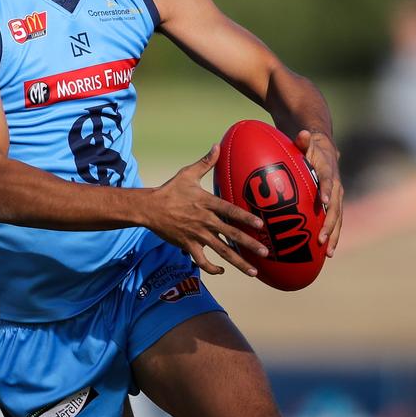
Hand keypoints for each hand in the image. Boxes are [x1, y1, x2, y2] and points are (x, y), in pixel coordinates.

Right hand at [147, 145, 266, 275]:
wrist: (149, 208)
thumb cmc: (170, 190)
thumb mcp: (188, 174)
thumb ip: (206, 162)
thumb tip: (218, 145)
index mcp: (207, 203)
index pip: (230, 211)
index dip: (246, 218)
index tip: (261, 225)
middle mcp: (205, 221)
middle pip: (231, 235)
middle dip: (249, 244)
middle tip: (266, 252)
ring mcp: (197, 235)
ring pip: (221, 251)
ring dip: (238, 262)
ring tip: (253, 271)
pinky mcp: (188, 245)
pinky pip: (202, 261)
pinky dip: (212, 268)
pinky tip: (222, 270)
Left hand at [295, 129, 342, 255]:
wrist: (324, 149)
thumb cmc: (309, 147)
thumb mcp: (305, 142)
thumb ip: (303, 141)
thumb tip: (303, 134)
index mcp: (328, 170)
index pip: (327, 180)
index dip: (325, 190)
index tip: (323, 202)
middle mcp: (336, 185)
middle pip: (335, 207)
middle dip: (330, 224)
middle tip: (322, 240)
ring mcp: (336, 196)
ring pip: (338, 218)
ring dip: (334, 235)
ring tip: (329, 253)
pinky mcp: (334, 205)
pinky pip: (335, 221)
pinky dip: (332, 235)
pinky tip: (326, 252)